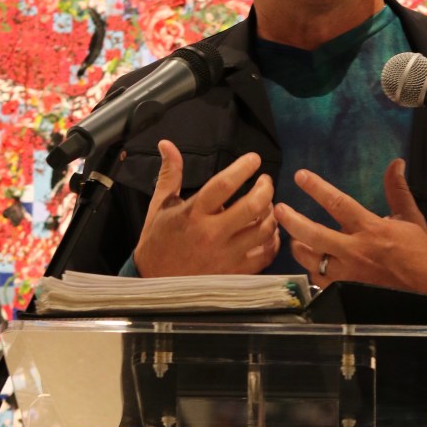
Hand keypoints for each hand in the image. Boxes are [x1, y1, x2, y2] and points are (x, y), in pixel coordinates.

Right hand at [132, 140, 279, 276]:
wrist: (153, 283)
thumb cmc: (159, 240)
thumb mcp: (160, 205)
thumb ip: (170, 173)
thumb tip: (166, 143)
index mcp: (193, 214)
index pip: (223, 185)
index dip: (243, 168)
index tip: (254, 159)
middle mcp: (211, 234)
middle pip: (252, 206)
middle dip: (265, 188)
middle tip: (265, 181)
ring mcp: (226, 256)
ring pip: (263, 230)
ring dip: (271, 213)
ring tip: (267, 204)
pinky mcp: (234, 274)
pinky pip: (266, 255)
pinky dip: (273, 240)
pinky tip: (269, 231)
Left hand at [274, 159, 426, 295]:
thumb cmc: (420, 255)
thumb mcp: (412, 219)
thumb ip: (397, 191)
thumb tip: (396, 163)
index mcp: (370, 229)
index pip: (338, 203)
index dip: (317, 188)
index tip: (300, 176)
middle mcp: (354, 251)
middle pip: (314, 234)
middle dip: (292, 221)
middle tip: (278, 210)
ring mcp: (347, 275)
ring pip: (311, 260)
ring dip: (298, 247)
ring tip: (293, 238)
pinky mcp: (345, 294)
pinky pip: (319, 281)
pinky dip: (312, 271)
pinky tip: (311, 265)